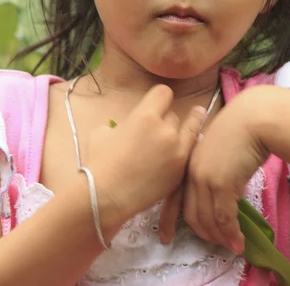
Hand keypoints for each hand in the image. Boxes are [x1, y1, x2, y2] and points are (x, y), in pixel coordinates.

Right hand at [84, 84, 205, 227]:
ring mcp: (177, 151)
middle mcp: (165, 129)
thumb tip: (131, 125)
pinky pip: (189, 152)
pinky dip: (185, 149)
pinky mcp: (180, 170)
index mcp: (145, 116)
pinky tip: (184, 147)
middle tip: (153, 133)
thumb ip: (124, 122)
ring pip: (186, 132)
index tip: (157, 102)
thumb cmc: (99, 162)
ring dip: (178, 133)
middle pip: (173, 115)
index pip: (163, 92)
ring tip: (179, 133)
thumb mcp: (104, 130)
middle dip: (164, 120)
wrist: (104, 197)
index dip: (159, 97)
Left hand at [159, 87, 268, 254]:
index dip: (168, 218)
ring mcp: (205, 178)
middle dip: (203, 234)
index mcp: (188, 161)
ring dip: (219, 238)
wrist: (253, 118)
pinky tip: (239, 243)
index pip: (174, 195)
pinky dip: (231, 234)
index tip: (166, 237)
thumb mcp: (219, 150)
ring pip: (207, 219)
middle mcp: (192, 171)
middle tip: (215, 245)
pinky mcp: (222, 184)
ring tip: (230, 247)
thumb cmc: (241, 128)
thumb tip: (225, 194)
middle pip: (191, 213)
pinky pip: (224, 218)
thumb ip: (214, 170)